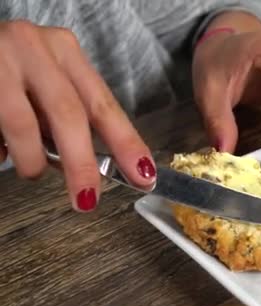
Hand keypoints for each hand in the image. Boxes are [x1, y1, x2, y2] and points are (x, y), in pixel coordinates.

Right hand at [0, 20, 154, 211]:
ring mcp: (0, 58)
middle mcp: (35, 48)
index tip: (143, 174)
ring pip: (23, 125)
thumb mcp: (47, 79)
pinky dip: (1, 150)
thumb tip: (87, 164)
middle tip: (87, 198)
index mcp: (65, 51)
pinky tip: (2, 153)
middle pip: (69, 115)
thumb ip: (67, 115)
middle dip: (82, 164)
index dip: (126, 143)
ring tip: (32, 170)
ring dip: (32, 160)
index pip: (103, 104)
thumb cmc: (10, 66)